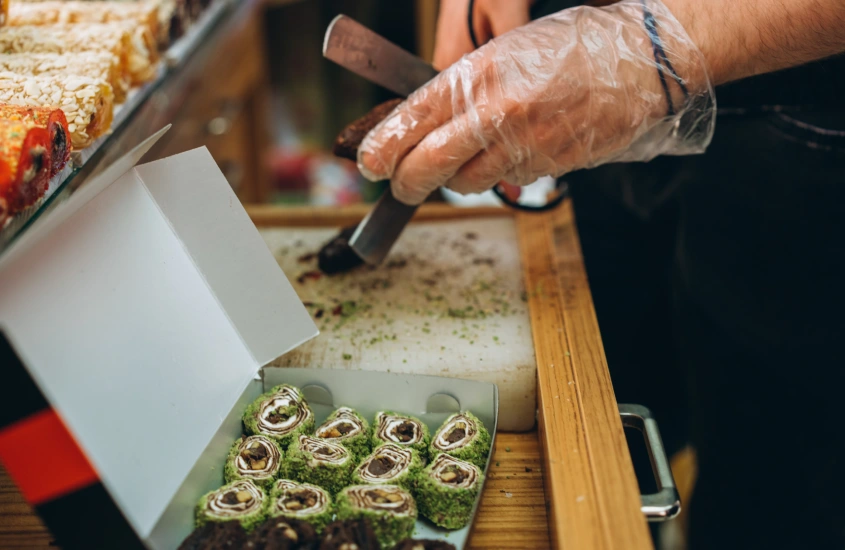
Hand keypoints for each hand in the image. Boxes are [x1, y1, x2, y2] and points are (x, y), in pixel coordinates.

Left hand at [358, 0, 714, 204]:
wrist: (641, 60)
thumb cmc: (572, 45)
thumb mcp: (505, 51)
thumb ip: (463, 86)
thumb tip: (427, 120)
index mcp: (478, 75)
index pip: (412, 118)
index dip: (383, 146)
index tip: (369, 162)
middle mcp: (496, 113)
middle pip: (430, 165)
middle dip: (406, 181)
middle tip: (398, 184)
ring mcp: (523, 144)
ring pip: (466, 182)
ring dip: (452, 180)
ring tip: (456, 163)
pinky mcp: (548, 166)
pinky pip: (505, 179)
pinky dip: (493, 174)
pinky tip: (502, 154)